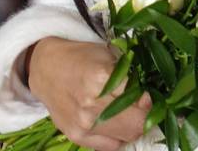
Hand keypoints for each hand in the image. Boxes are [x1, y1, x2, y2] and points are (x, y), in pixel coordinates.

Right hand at [28, 37, 150, 150]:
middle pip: (137, 125)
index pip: (142, 100)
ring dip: (132, 127)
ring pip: (126, 137)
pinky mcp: (76, 136)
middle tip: (141, 106)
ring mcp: (82, 124)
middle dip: (145, 116)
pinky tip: (113, 122)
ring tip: (126, 113)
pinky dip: (117, 136)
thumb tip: (150, 99)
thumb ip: (132, 76)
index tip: (147, 95)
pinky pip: (110, 146)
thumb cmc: (83, 58)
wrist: (47, 69)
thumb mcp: (112, 55)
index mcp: (102, 79)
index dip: (150, 99)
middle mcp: (91, 105)